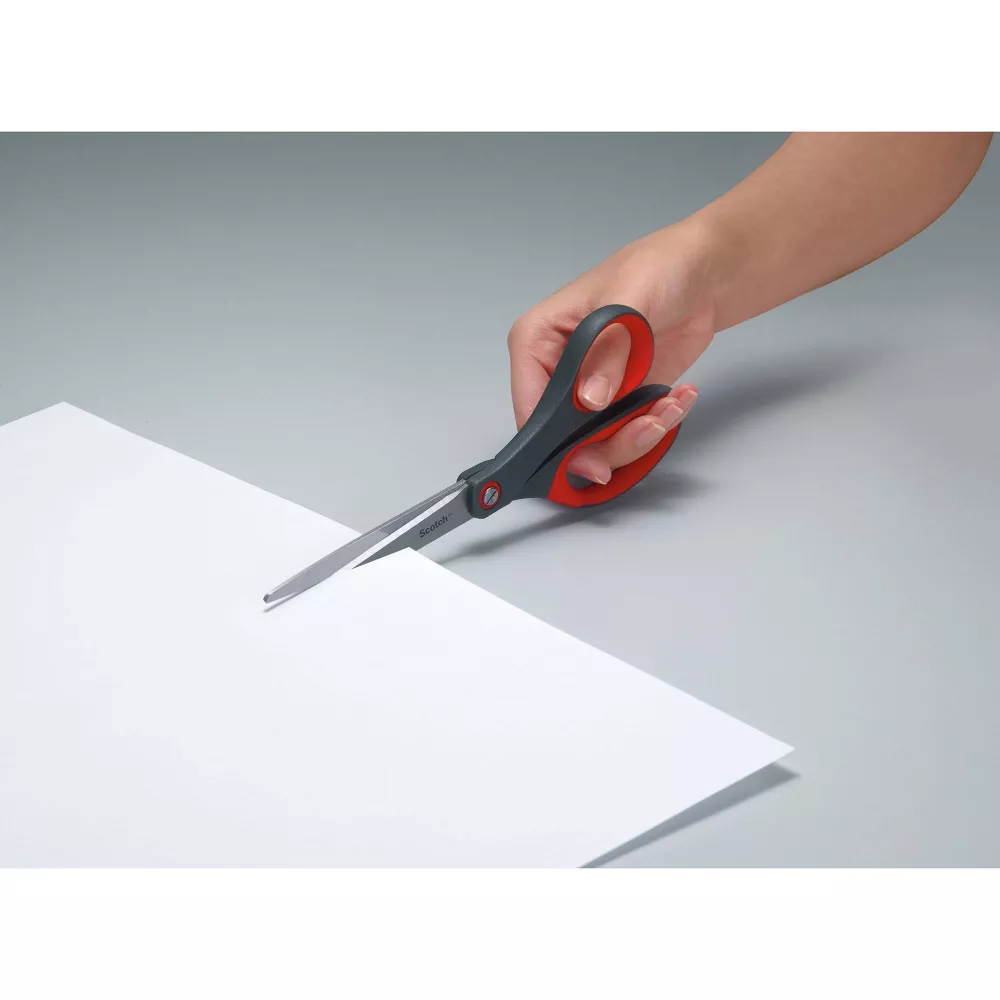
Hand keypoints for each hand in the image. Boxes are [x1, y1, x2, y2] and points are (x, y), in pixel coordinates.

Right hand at [507, 222, 716, 484]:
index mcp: (537, 341)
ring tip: (669, 406)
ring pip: (598, 445)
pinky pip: (628, 436)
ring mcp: (589, 391)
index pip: (529, 405)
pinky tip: (677, 397)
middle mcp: (557, 373)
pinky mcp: (621, 402)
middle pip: (562, 438)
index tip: (590, 457)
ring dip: (638, 436)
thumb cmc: (656, 268)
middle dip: (608, 443)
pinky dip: (657, 425)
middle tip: (648, 426)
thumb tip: (590, 399)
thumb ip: (607, 352)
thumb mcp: (629, 301)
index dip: (553, 440)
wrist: (702, 275)